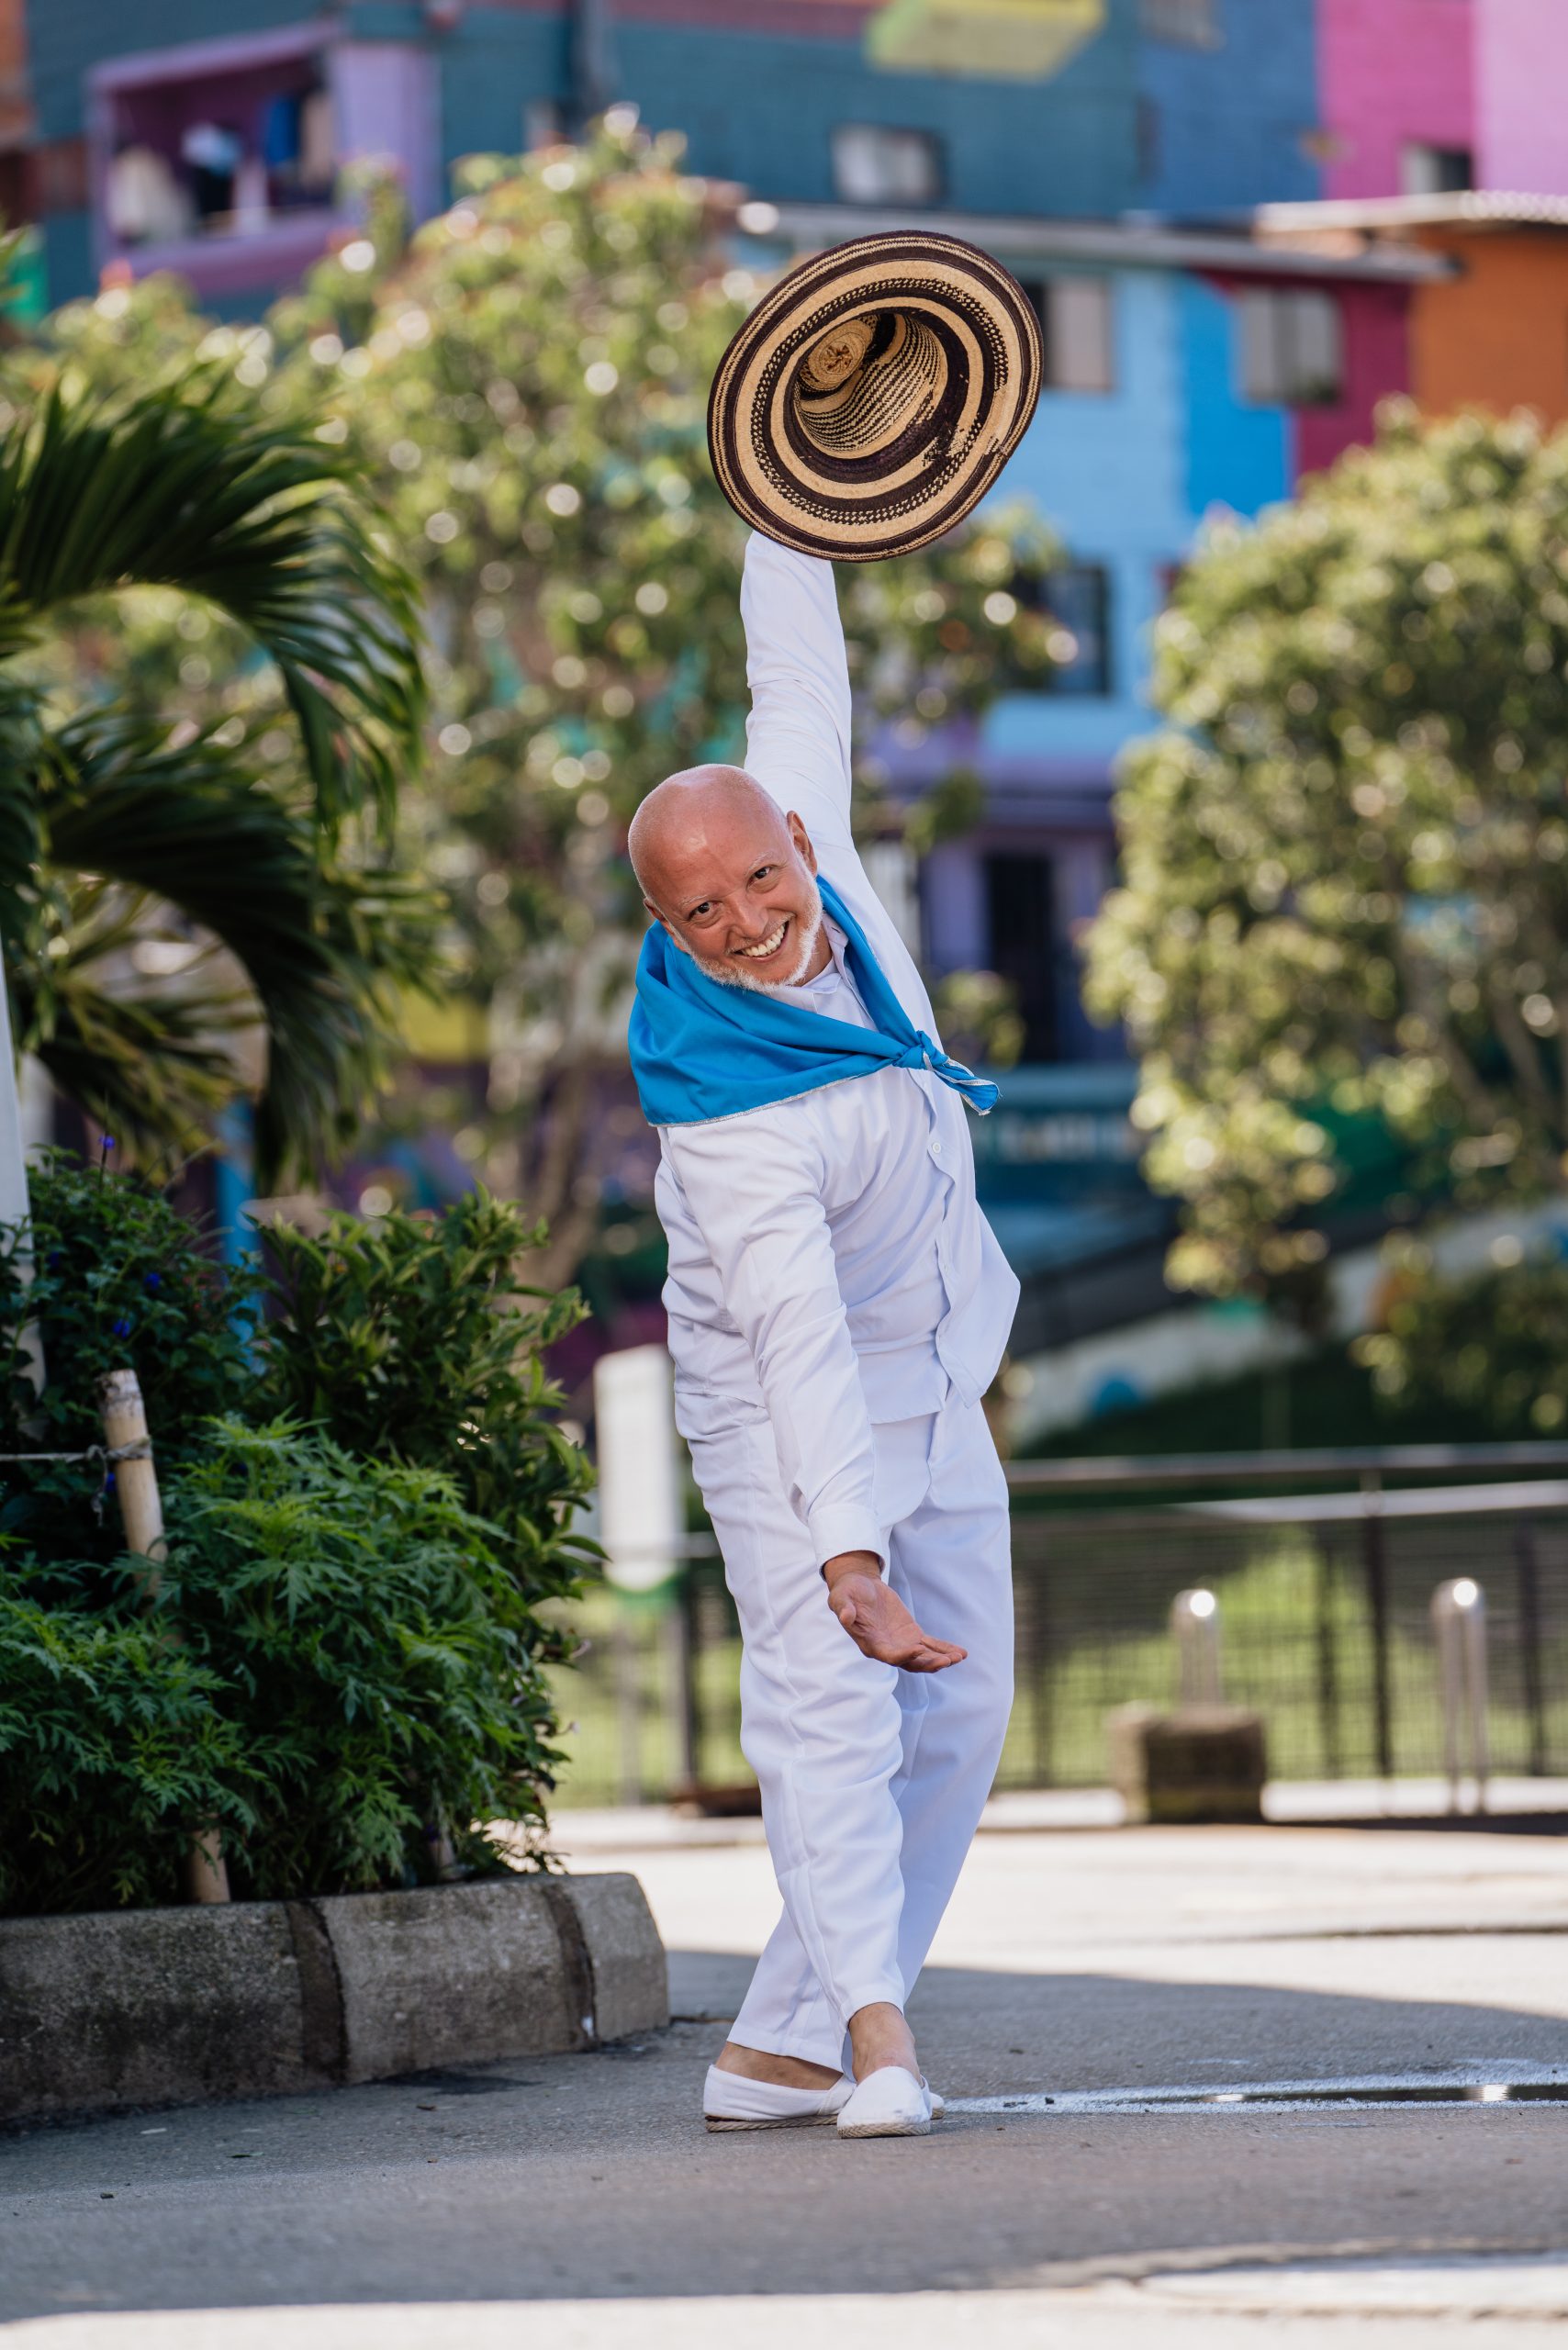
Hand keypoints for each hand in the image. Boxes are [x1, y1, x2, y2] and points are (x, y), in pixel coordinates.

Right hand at [822, 1552, 966, 1672]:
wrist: (859, 1587)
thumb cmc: (847, 1593)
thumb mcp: (841, 1597)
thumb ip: (843, 1608)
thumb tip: (845, 1617)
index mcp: (870, 1644)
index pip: (889, 1656)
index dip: (904, 1655)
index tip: (918, 1650)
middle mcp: (887, 1649)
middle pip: (911, 1663)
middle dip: (929, 1663)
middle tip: (947, 1661)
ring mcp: (901, 1643)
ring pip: (924, 1657)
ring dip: (941, 1658)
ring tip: (958, 1657)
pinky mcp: (912, 1634)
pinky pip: (931, 1645)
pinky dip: (944, 1649)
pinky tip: (960, 1653)